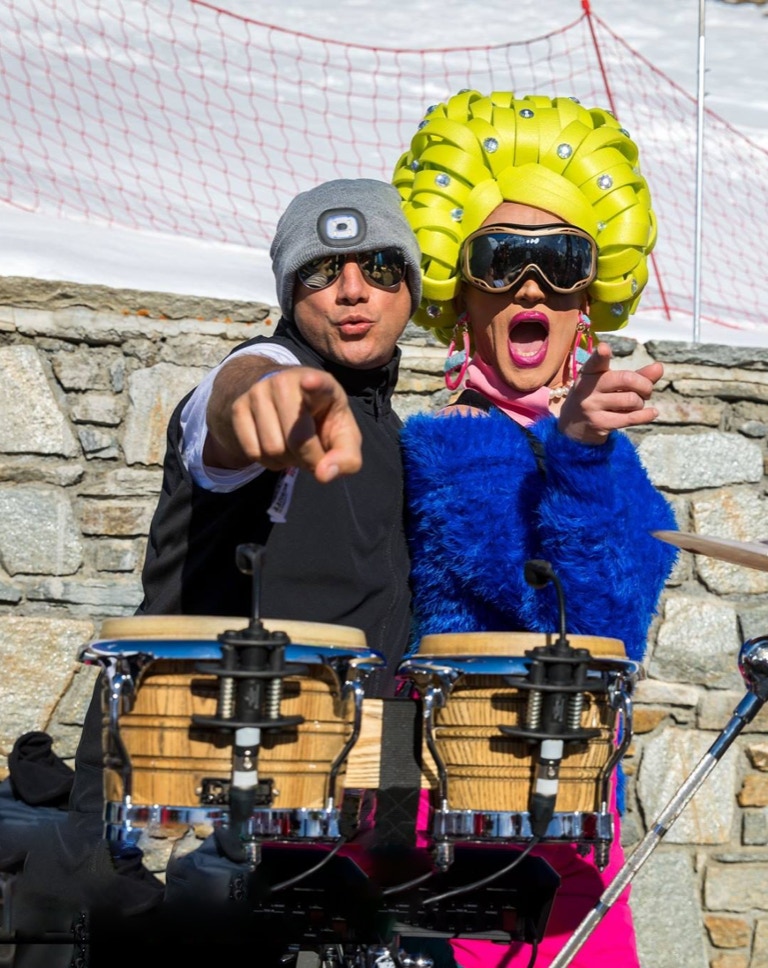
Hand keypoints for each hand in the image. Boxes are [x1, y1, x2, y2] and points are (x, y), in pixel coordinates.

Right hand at [204, 359, 361, 481]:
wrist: (285, 403)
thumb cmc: (321, 422)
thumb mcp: (343, 437)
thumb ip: (347, 459)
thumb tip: (323, 474)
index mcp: (322, 385)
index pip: (318, 383)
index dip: (315, 384)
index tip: (310, 381)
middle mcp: (287, 382)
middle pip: (296, 440)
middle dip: (307, 458)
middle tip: (311, 451)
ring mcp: (259, 392)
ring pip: (272, 449)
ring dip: (286, 461)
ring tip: (293, 446)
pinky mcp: (238, 407)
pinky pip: (253, 453)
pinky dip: (268, 462)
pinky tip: (277, 446)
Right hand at [558, 342, 663, 444]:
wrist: (574, 424)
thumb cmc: (598, 396)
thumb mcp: (610, 382)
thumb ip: (635, 374)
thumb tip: (659, 367)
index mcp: (588, 372)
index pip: (595, 362)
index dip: (600, 355)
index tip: (604, 348)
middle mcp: (588, 388)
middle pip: (626, 379)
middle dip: (644, 385)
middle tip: (646, 390)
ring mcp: (592, 407)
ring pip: (632, 400)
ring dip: (640, 402)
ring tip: (635, 404)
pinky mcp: (600, 424)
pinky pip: (630, 418)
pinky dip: (646, 415)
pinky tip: (653, 413)